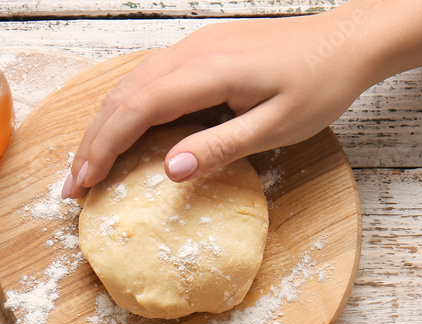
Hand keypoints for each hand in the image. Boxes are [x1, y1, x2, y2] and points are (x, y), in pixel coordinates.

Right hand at [62, 9, 382, 197]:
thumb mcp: (277, 127)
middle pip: (122, 95)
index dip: (104, 147)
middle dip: (92, 141)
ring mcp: (194, 47)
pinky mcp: (202, 50)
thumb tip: (170, 170)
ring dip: (104, 124)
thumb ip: (221, 147)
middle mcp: (191, 52)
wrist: (347, 41)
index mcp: (208, 71)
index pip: (136, 110)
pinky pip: (149, 77)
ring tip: (88, 163)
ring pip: (131, 83)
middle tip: (74, 185)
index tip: (84, 183)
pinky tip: (121, 130)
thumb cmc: (320, 84)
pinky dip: (125, 108)